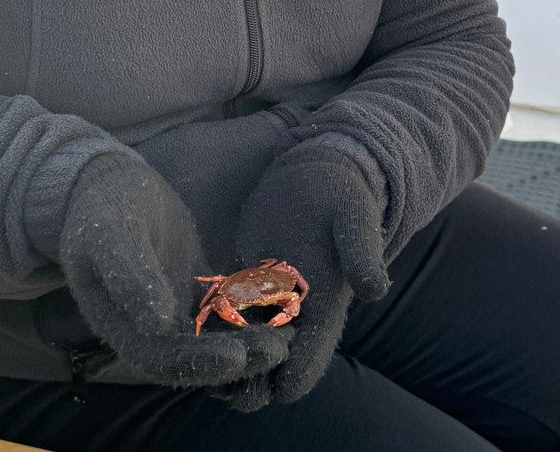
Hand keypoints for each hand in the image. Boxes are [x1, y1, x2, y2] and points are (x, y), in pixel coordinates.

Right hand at [58, 154, 290, 387]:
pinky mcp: (193, 288)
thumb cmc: (103, 206)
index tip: (238, 356)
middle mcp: (147, 326)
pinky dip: (251, 312)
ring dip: (249, 341)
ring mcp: (172, 307)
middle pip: (195, 356)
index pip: (161, 360)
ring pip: (214, 337)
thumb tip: (157, 325)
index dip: (200, 364)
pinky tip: (282, 306)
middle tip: (279, 348)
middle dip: (236, 358)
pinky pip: (224, 308)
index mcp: (121, 323)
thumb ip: (130, 278)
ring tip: (288, 335)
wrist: (108, 181)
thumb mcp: (111, 236)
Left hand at [214, 147, 388, 409]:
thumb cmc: (339, 194)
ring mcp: (266, 304)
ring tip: (192, 357)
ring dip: (222, 363)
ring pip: (242, 355)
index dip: (279, 380)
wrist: (317, 174)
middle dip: (243, 384)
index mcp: (322, 313)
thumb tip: (374, 290)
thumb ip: (363, 251)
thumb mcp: (354, 216)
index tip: (253, 366)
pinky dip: (208, 333)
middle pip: (268, 376)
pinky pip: (223, 324)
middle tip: (211, 374)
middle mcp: (294, 318)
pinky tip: (185, 328)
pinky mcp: (243, 285)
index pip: (303, 370)